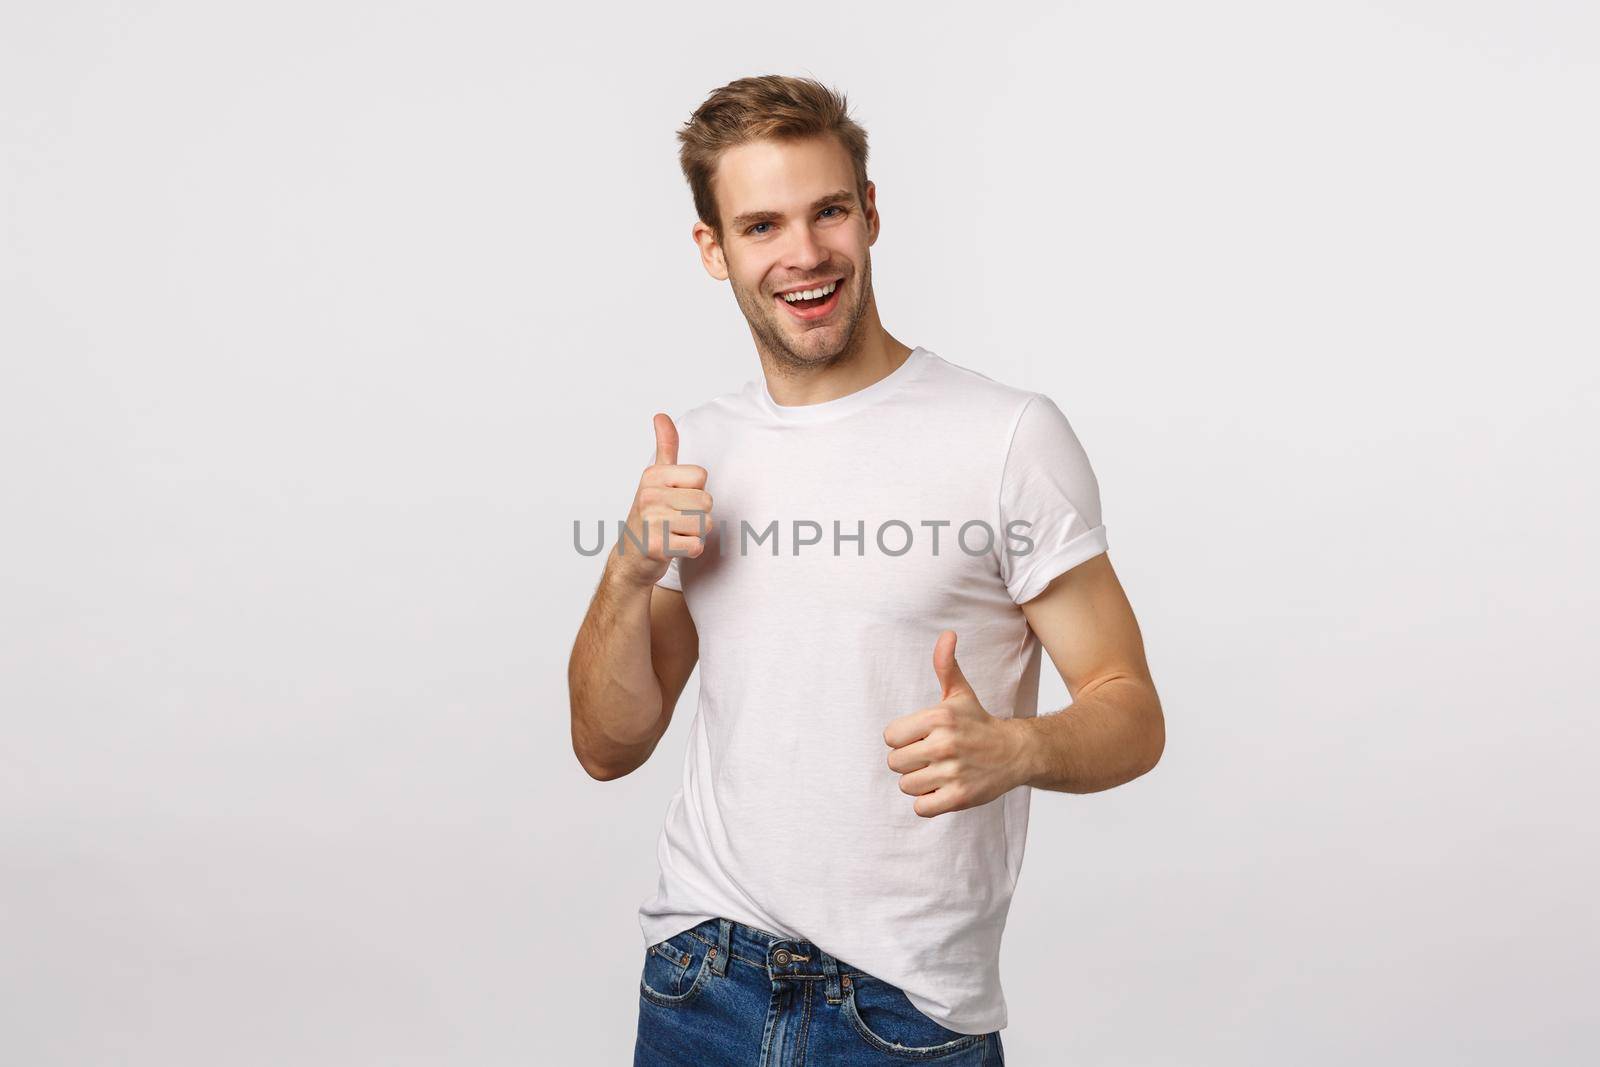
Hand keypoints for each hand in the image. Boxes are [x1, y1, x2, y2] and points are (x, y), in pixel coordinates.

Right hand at [611, 413, 713, 587]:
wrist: (631, 557)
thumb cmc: (650, 515)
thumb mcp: (655, 478)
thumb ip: (665, 447)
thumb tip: (661, 415)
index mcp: (653, 475)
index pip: (702, 476)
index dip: (696, 491)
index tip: (676, 500)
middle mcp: (649, 495)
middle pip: (706, 501)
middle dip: (698, 515)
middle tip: (676, 521)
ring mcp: (651, 521)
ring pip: (705, 524)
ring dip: (695, 533)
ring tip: (674, 533)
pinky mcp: (657, 547)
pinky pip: (697, 546)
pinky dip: (690, 550)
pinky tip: (673, 547)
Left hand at [884, 630, 1027, 817]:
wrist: (1017, 753)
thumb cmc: (979, 723)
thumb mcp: (960, 693)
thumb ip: (946, 665)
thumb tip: (947, 635)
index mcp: (938, 717)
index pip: (890, 737)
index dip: (903, 740)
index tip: (921, 738)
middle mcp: (944, 744)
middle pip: (895, 763)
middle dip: (910, 762)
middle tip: (931, 757)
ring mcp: (952, 772)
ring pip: (906, 786)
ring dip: (920, 783)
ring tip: (939, 772)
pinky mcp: (959, 797)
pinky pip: (921, 807)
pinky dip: (928, 802)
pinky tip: (944, 789)